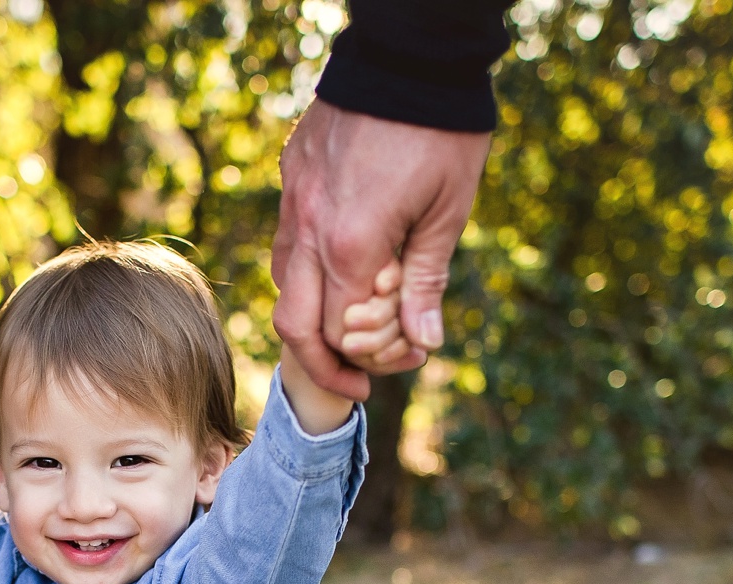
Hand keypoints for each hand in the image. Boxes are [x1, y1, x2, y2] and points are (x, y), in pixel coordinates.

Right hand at [273, 98, 490, 398]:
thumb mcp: (448, 211)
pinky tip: (341, 271)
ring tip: (349, 328)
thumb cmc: (441, 132)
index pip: (343, 333)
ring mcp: (293, 202)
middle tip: (357, 380)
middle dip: (323, 364)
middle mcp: (310, 229)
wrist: (408, 54)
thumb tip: (423, 342)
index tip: (403, 363)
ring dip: (312, 317)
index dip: (371, 360)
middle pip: (295, 324)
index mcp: (351, 243)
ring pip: (284, 283)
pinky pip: (289, 241)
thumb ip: (426, 281)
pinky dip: (308, 272)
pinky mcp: (292, 177)